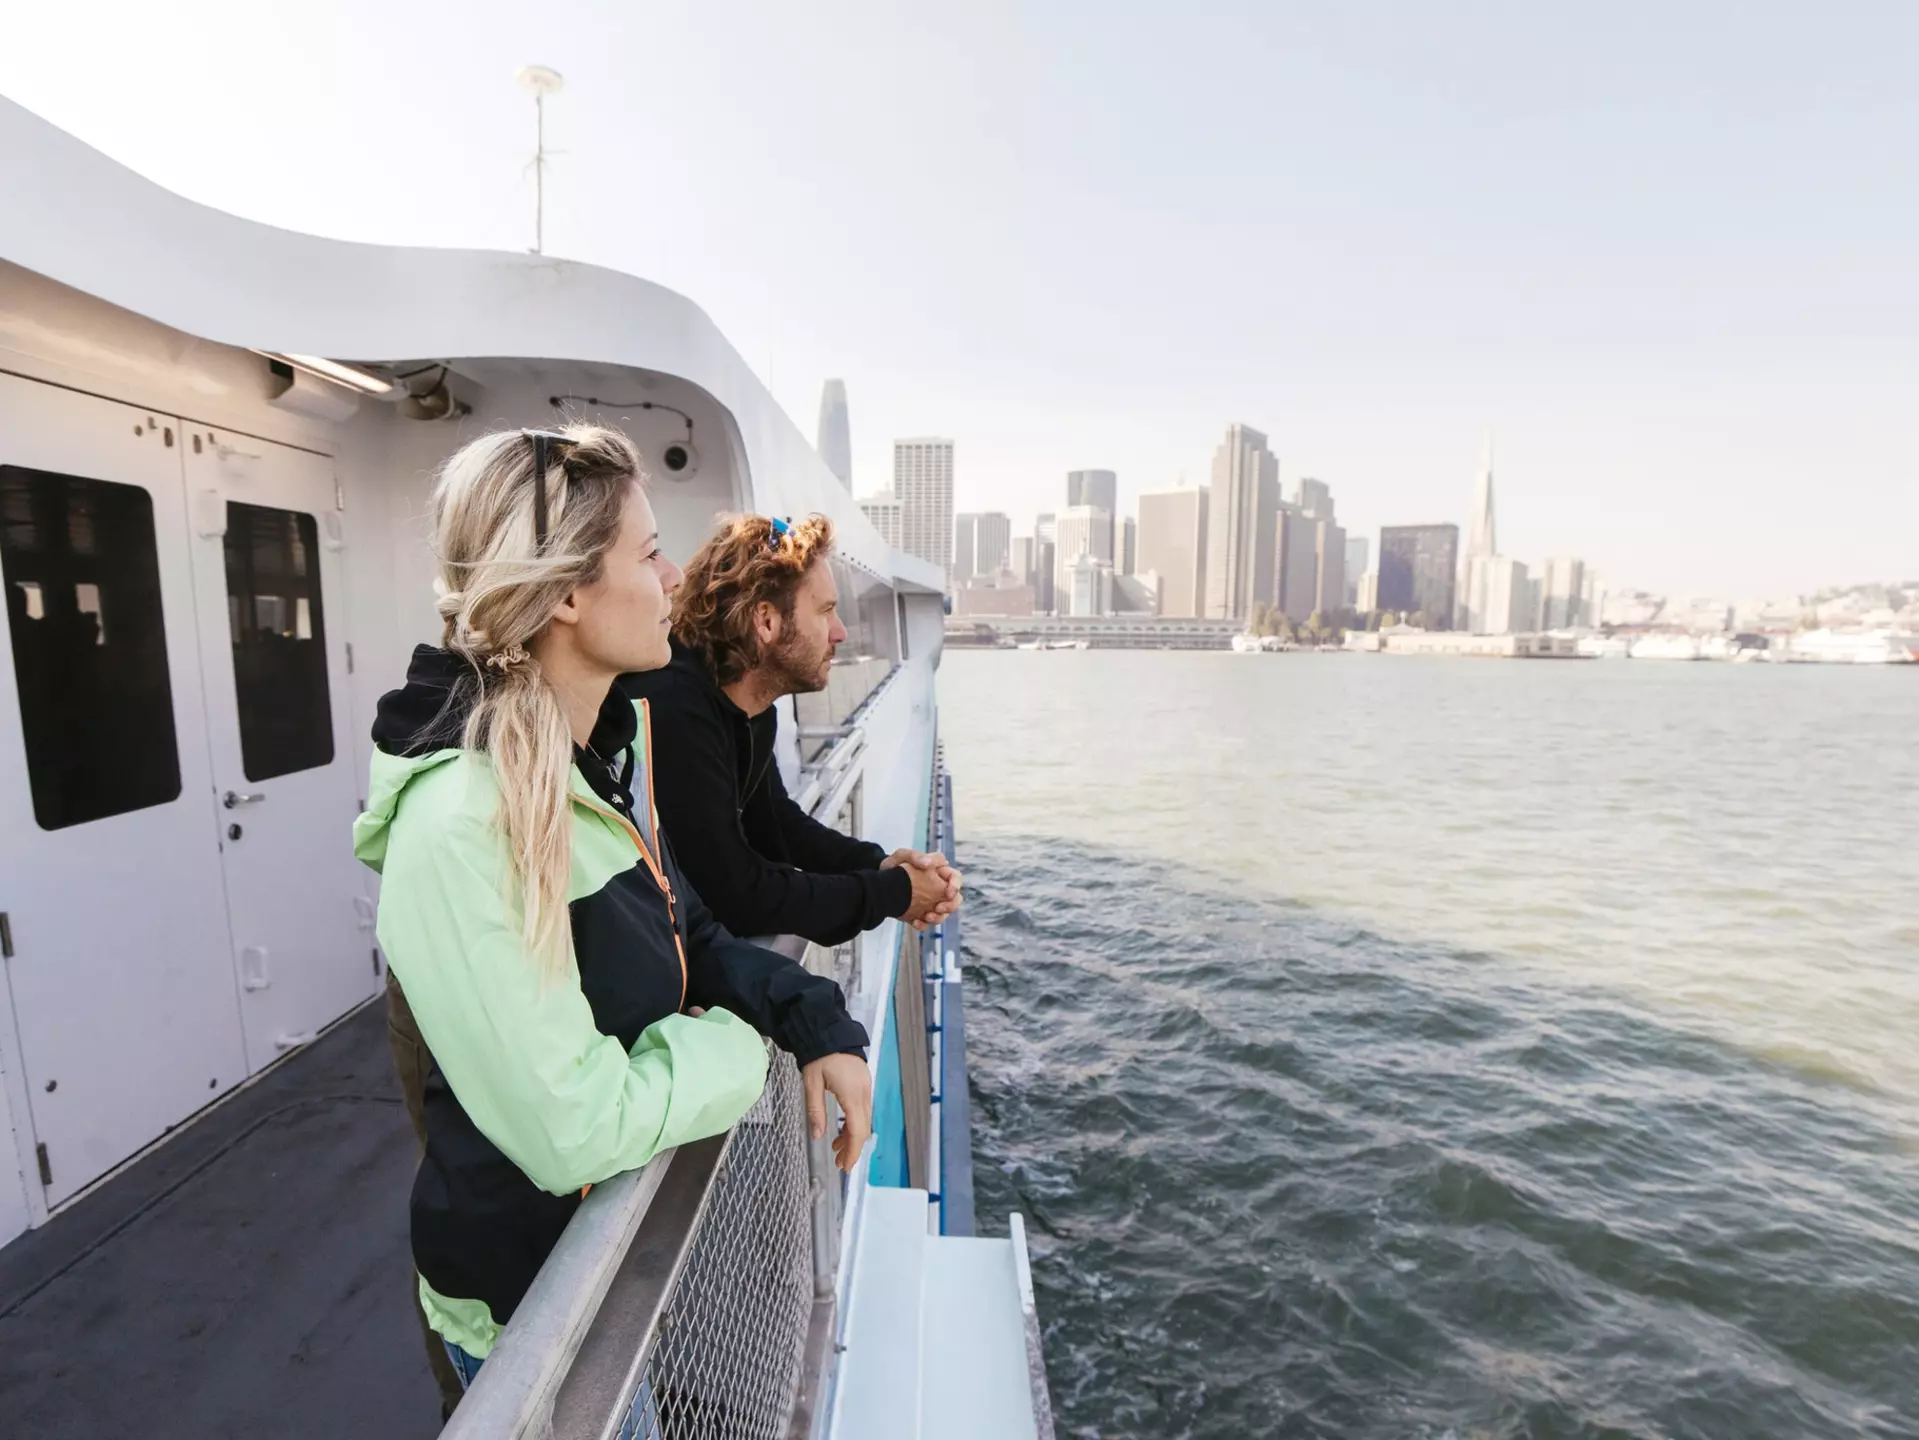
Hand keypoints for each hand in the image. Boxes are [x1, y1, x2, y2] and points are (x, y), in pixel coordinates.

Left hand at [802, 1052, 872, 1173]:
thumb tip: (818, 1135)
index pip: (857, 1130)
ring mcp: (866, 1088)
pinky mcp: (864, 1085)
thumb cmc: (820, 1057)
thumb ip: (815, 1111)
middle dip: (853, 1148)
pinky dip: (854, 1123)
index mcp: (851, 1094)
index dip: (853, 1151)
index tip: (846, 1166)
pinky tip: (841, 1129)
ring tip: (836, 1148)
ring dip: (852, 1136)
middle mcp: (863, 1093)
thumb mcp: (811, 1084)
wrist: (829, 1032)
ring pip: (864, 1120)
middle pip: (863, 1128)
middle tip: (840, 1163)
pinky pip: (863, 1110)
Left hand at [888, 849, 963, 930]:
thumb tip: (928, 863)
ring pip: (943, 913)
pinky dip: (923, 924)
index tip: (948, 893)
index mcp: (938, 872)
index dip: (955, 885)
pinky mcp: (920, 913)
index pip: (955, 877)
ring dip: (938, 918)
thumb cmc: (893, 865)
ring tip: (926, 917)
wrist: (877, 883)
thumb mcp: (902, 856)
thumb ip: (916, 856)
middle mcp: (937, 888)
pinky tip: (915, 922)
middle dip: (950, 906)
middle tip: (938, 908)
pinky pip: (927, 922)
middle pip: (955, 899)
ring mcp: (930, 903)